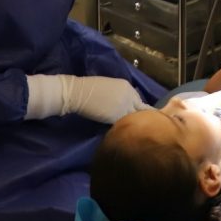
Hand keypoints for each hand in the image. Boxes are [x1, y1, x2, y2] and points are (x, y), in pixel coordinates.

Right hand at [25, 74, 147, 123]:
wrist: (78, 93)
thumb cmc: (89, 87)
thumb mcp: (110, 86)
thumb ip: (120, 94)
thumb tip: (123, 103)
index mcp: (127, 86)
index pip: (138, 99)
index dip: (136, 107)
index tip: (136, 114)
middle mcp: (129, 96)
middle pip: (141, 109)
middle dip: (140, 116)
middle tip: (141, 125)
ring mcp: (124, 107)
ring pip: (135, 118)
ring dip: (135, 124)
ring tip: (137, 132)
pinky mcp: (117, 117)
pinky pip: (125, 124)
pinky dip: (125, 128)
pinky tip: (126, 133)